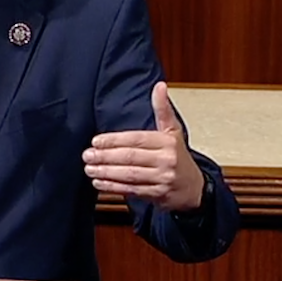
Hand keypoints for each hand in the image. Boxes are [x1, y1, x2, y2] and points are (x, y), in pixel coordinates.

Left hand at [84, 82, 205, 211]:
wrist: (194, 187)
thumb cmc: (178, 156)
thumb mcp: (173, 131)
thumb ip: (162, 109)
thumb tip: (160, 86)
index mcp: (167, 141)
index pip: (136, 139)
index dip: (114, 140)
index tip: (95, 141)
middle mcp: (166, 159)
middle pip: (131, 157)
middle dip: (105, 157)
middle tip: (87, 155)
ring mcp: (163, 178)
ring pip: (130, 175)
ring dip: (106, 172)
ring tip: (89, 168)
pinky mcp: (158, 195)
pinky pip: (132, 190)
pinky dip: (113, 187)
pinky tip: (99, 183)